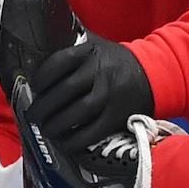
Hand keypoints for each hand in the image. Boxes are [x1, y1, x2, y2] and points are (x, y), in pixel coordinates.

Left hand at [30, 33, 154, 154]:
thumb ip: (72, 48)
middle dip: (42, 107)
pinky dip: (73, 141)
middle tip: (33, 114)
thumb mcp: (97, 46)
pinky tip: (64, 141)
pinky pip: (90, 133)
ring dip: (54, 125)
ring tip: (46, 128)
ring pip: (75, 114)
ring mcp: (110, 96)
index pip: (58, 63)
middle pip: (63, 92)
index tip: (35, 87)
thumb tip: (39, 50)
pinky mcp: (117, 116)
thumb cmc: (117, 62)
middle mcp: (100, 73)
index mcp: (91, 53)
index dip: (41, 78)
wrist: (154, 73)